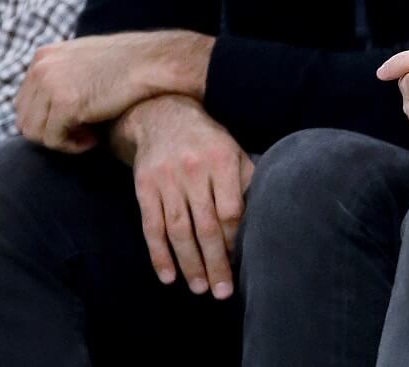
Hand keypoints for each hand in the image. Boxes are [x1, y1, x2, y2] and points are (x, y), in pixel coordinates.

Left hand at [14, 31, 212, 151]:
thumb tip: (47, 105)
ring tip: (89, 137)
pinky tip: (95, 139)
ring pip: (35, 132)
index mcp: (44, 55)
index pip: (24, 101)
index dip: (47, 119)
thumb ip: (63, 75)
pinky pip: (54, 139)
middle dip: (51, 132)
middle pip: (25, 118)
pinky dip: (73, 146)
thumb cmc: (131, 64)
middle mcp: (42, 67)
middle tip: (82, 133)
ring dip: (62, 140)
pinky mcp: (66, 103)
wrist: (158, 61)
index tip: (75, 123)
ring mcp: (51, 84)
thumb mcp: (87, 60)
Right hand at [119, 95, 252, 299]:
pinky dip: (159, 255)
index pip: (230, 209)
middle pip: (206, 226)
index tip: (241, 262)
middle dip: (216, 262)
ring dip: (189, 264)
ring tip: (200, 288)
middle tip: (222, 291)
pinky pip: (151, 227)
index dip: (235, 238)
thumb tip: (264, 213)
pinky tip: (168, 276)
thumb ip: (247, 178)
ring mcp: (166, 180)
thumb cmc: (207, 140)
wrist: (161, 116)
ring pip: (179, 231)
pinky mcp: (143, 188)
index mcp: (221, 159)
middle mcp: (193, 170)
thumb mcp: (233, 149)